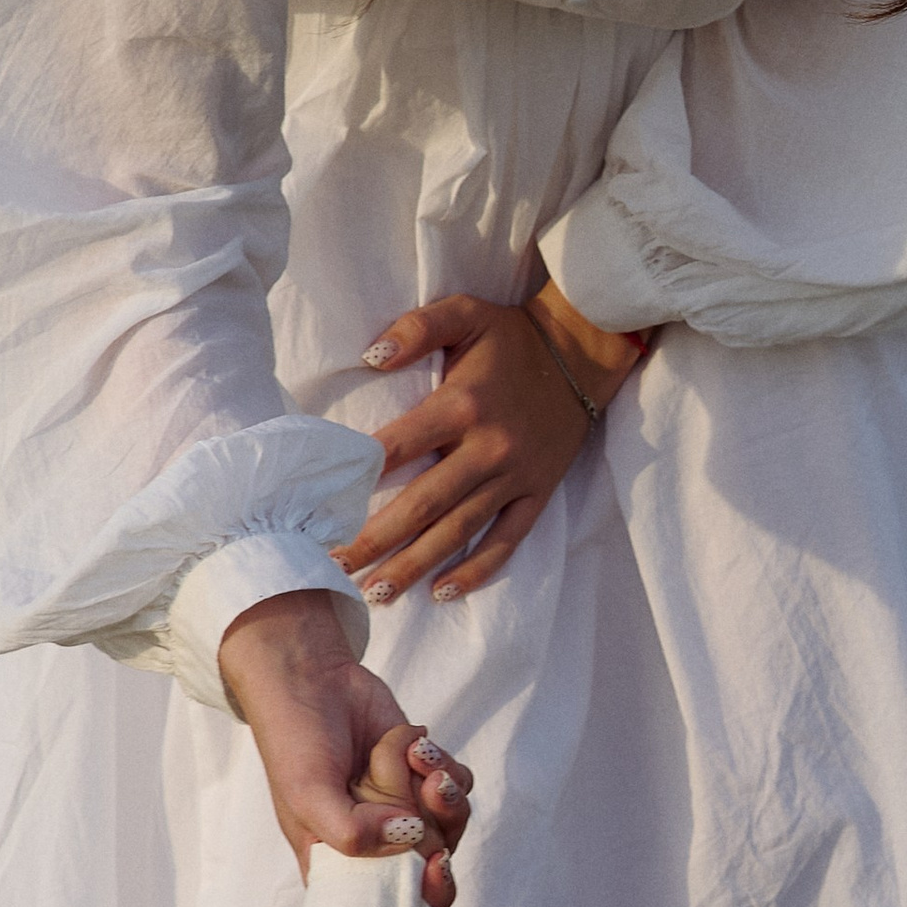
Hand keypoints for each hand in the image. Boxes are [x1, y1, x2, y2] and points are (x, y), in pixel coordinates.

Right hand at [216, 589, 472, 906]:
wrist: (311, 678)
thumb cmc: (295, 742)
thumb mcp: (307, 795)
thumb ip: (352, 832)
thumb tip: (413, 839)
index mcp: (344, 866)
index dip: (428, 895)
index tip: (437, 864)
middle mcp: (379, 844)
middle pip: (438, 860)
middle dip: (432, 820)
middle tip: (411, 788)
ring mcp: (405, 808)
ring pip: (455, 820)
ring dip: (439, 785)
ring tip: (414, 756)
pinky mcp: (424, 775)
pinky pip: (458, 783)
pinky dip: (439, 760)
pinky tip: (410, 740)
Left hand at [337, 286, 640, 604]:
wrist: (584, 354)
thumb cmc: (513, 336)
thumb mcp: (466, 312)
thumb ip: (417, 328)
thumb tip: (371, 356)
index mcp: (463, 405)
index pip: (399, 447)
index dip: (359, 477)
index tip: (322, 506)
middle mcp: (488, 448)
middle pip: (422, 504)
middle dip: (374, 540)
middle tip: (333, 567)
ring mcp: (515, 477)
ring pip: (458, 532)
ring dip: (415, 566)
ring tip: (375, 594)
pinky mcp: (537, 494)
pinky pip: (506, 541)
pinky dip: (476, 570)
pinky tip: (442, 592)